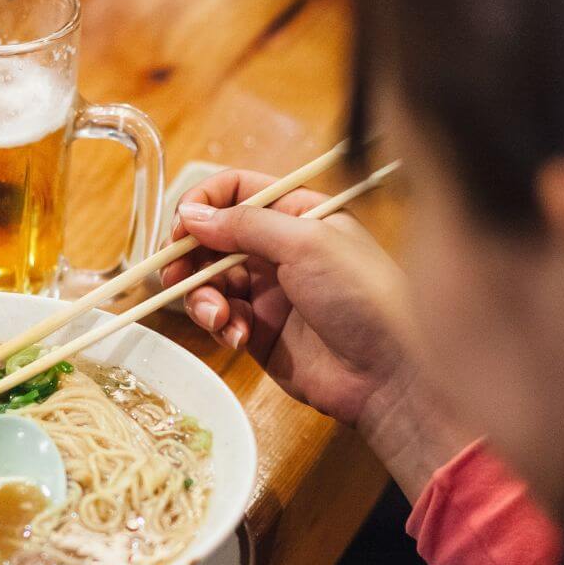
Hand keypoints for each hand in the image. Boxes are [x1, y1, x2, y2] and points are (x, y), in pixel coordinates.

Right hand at [164, 169, 476, 497]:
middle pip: (214, 239)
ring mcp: (269, 292)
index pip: (237, 192)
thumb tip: (190, 214)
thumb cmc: (362, 295)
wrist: (389, 372)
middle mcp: (280, 249)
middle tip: (174, 275)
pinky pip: (221, 319)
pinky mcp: (260, 332)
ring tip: (217, 315)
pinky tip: (236, 335)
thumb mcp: (306, 243)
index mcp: (298, 214)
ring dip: (202, 296)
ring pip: (210, 281)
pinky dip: (219, 324)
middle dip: (190, 256)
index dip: (204, 205)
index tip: (183, 227)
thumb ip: (244, 225)